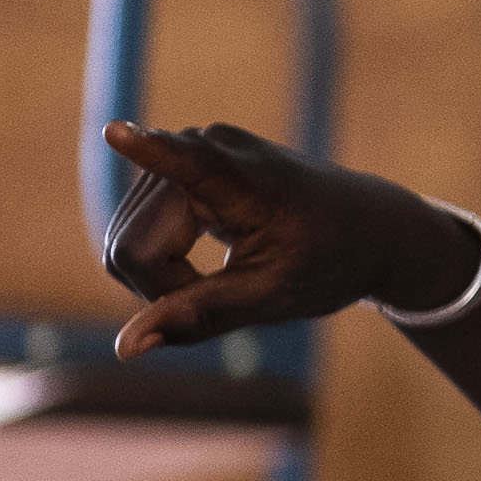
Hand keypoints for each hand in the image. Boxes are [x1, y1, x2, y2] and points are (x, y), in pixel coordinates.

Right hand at [99, 120, 480, 355]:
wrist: (364, 227)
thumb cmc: (328, 261)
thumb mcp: (272, 296)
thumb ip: (200, 316)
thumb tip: (124, 348)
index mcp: (246, 180)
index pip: (187, 164)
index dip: (147, 151)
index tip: (115, 131)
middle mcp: (206, 148)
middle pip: (130, 247)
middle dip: (163, 287)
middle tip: (227, 293)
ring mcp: (185, 153)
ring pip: (125, 244)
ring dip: (162, 278)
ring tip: (223, 274)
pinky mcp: (171, 168)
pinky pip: (131, 233)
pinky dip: (161, 263)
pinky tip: (199, 261)